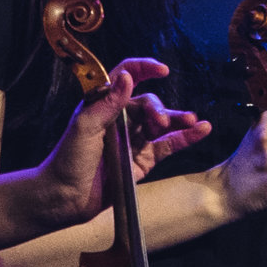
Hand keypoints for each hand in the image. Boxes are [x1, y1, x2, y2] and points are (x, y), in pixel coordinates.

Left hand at [42, 56, 212, 225]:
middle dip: (158, 110)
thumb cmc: (68, 160)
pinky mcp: (144, 161)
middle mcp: (121, 119)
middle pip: (148, 103)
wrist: (65, 197)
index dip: (143, 69)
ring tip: (192, 121)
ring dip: (178, 119)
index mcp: (103, 105)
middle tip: (159, 123)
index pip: (126, 78)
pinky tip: (201, 130)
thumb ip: (108, 102)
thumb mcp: (85, 126)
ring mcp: (134, 140)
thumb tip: (128, 77)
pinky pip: (168, 145)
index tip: (161, 70)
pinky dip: (186, 138)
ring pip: (162, 123)